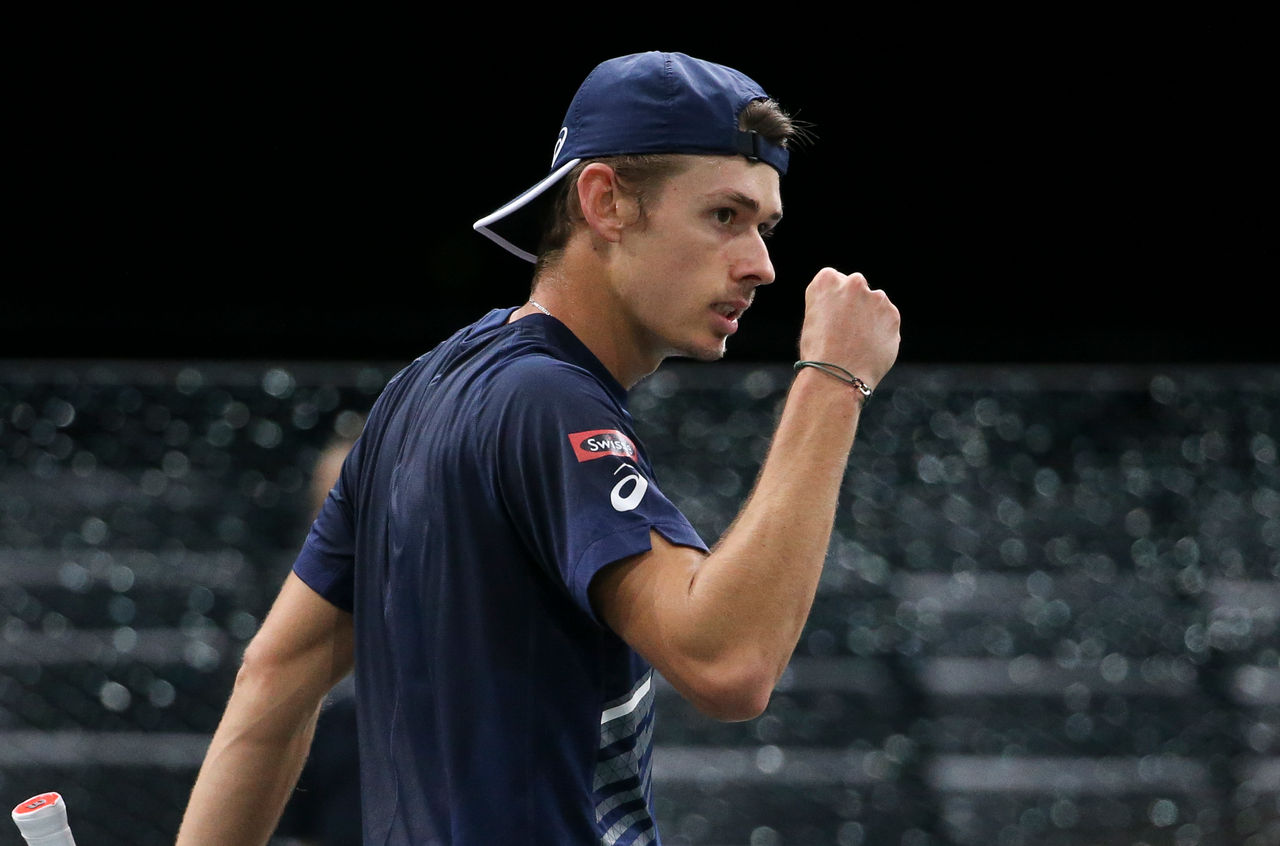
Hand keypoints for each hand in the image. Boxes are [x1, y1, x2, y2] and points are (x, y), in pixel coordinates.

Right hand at [797, 269, 900, 389]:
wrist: (837, 376)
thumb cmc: (818, 352)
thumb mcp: (814, 320)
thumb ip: (832, 304)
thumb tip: (849, 309)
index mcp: (826, 280)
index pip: (834, 280)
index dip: (833, 301)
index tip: (831, 317)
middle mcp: (853, 282)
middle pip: (857, 288)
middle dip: (855, 303)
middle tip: (847, 330)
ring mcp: (876, 297)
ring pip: (875, 304)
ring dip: (870, 317)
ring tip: (858, 343)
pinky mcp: (893, 315)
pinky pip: (887, 321)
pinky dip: (882, 332)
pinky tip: (869, 348)